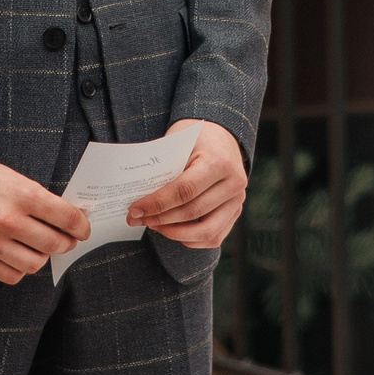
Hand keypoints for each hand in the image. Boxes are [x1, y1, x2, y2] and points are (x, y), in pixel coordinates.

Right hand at [0, 161, 90, 284]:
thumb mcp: (15, 178)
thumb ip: (40, 199)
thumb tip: (69, 217)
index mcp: (24, 194)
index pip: (68, 217)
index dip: (82, 225)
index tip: (83, 228)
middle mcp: (10, 220)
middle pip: (55, 243)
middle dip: (67, 242)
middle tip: (67, 239)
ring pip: (36, 263)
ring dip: (44, 256)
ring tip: (42, 247)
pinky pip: (12, 275)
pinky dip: (21, 269)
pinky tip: (20, 256)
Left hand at [127, 119, 246, 248]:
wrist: (221, 135)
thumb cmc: (196, 137)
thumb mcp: (178, 142)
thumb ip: (163, 169)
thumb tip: (138, 198)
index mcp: (219, 162)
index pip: (184, 191)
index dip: (157, 204)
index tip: (135, 210)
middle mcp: (234, 183)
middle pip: (192, 212)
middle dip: (160, 219)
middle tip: (137, 219)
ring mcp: (238, 200)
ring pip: (206, 231)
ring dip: (175, 233)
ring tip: (154, 225)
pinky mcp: (236, 212)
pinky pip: (214, 236)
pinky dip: (191, 239)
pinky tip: (172, 230)